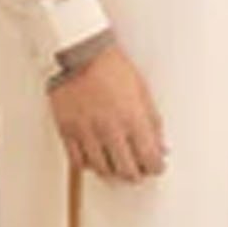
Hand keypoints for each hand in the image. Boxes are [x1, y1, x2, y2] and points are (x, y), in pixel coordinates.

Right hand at [49, 44, 167, 181]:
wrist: (80, 52)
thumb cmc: (112, 66)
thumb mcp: (142, 90)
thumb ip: (152, 122)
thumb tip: (160, 145)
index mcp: (132, 118)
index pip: (150, 158)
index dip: (156, 167)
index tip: (156, 166)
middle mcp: (110, 129)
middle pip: (127, 170)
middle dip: (137, 174)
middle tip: (138, 170)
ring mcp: (87, 132)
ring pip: (103, 169)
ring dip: (113, 172)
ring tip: (118, 166)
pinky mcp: (68, 130)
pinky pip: (79, 161)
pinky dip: (89, 165)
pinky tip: (96, 158)